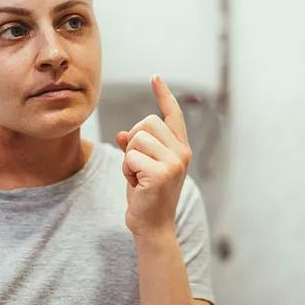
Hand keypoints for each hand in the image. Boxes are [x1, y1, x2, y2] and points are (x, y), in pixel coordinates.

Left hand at [116, 76, 191, 237]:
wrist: (152, 227)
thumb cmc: (146, 197)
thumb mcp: (140, 167)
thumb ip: (136, 148)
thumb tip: (123, 133)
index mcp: (180, 148)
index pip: (173, 114)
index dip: (163, 94)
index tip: (155, 77)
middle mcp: (182, 152)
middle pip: (146, 122)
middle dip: (133, 142)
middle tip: (138, 167)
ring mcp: (174, 162)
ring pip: (137, 138)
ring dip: (129, 158)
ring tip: (137, 177)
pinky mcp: (161, 173)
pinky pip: (130, 156)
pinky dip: (126, 171)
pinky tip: (136, 185)